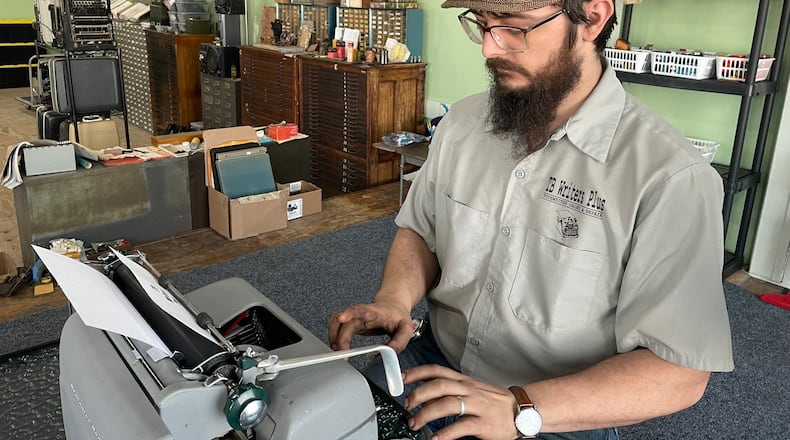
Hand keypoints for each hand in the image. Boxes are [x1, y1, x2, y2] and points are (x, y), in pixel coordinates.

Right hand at [327, 302, 413, 351]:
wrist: (393, 307)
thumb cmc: (398, 316)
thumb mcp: (406, 328)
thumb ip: (400, 341)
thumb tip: (390, 352)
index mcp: (374, 312)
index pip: (359, 309)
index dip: (349, 313)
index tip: (342, 318)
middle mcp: (361, 314)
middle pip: (344, 322)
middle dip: (340, 337)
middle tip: (342, 353)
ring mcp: (354, 318)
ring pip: (336, 322)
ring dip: (333, 336)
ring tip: (337, 351)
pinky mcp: (351, 323)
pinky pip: (337, 327)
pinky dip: (333, 336)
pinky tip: (336, 346)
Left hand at [402, 365, 518, 439]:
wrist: (522, 410)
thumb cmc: (495, 401)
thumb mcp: (472, 390)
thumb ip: (450, 391)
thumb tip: (426, 396)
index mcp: (464, 381)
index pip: (437, 370)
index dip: (417, 372)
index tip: (403, 378)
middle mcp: (469, 390)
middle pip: (438, 386)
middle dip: (418, 394)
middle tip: (407, 405)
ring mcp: (477, 406)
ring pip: (447, 404)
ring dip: (426, 414)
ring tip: (415, 423)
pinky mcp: (484, 423)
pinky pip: (461, 426)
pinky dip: (445, 433)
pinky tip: (435, 438)